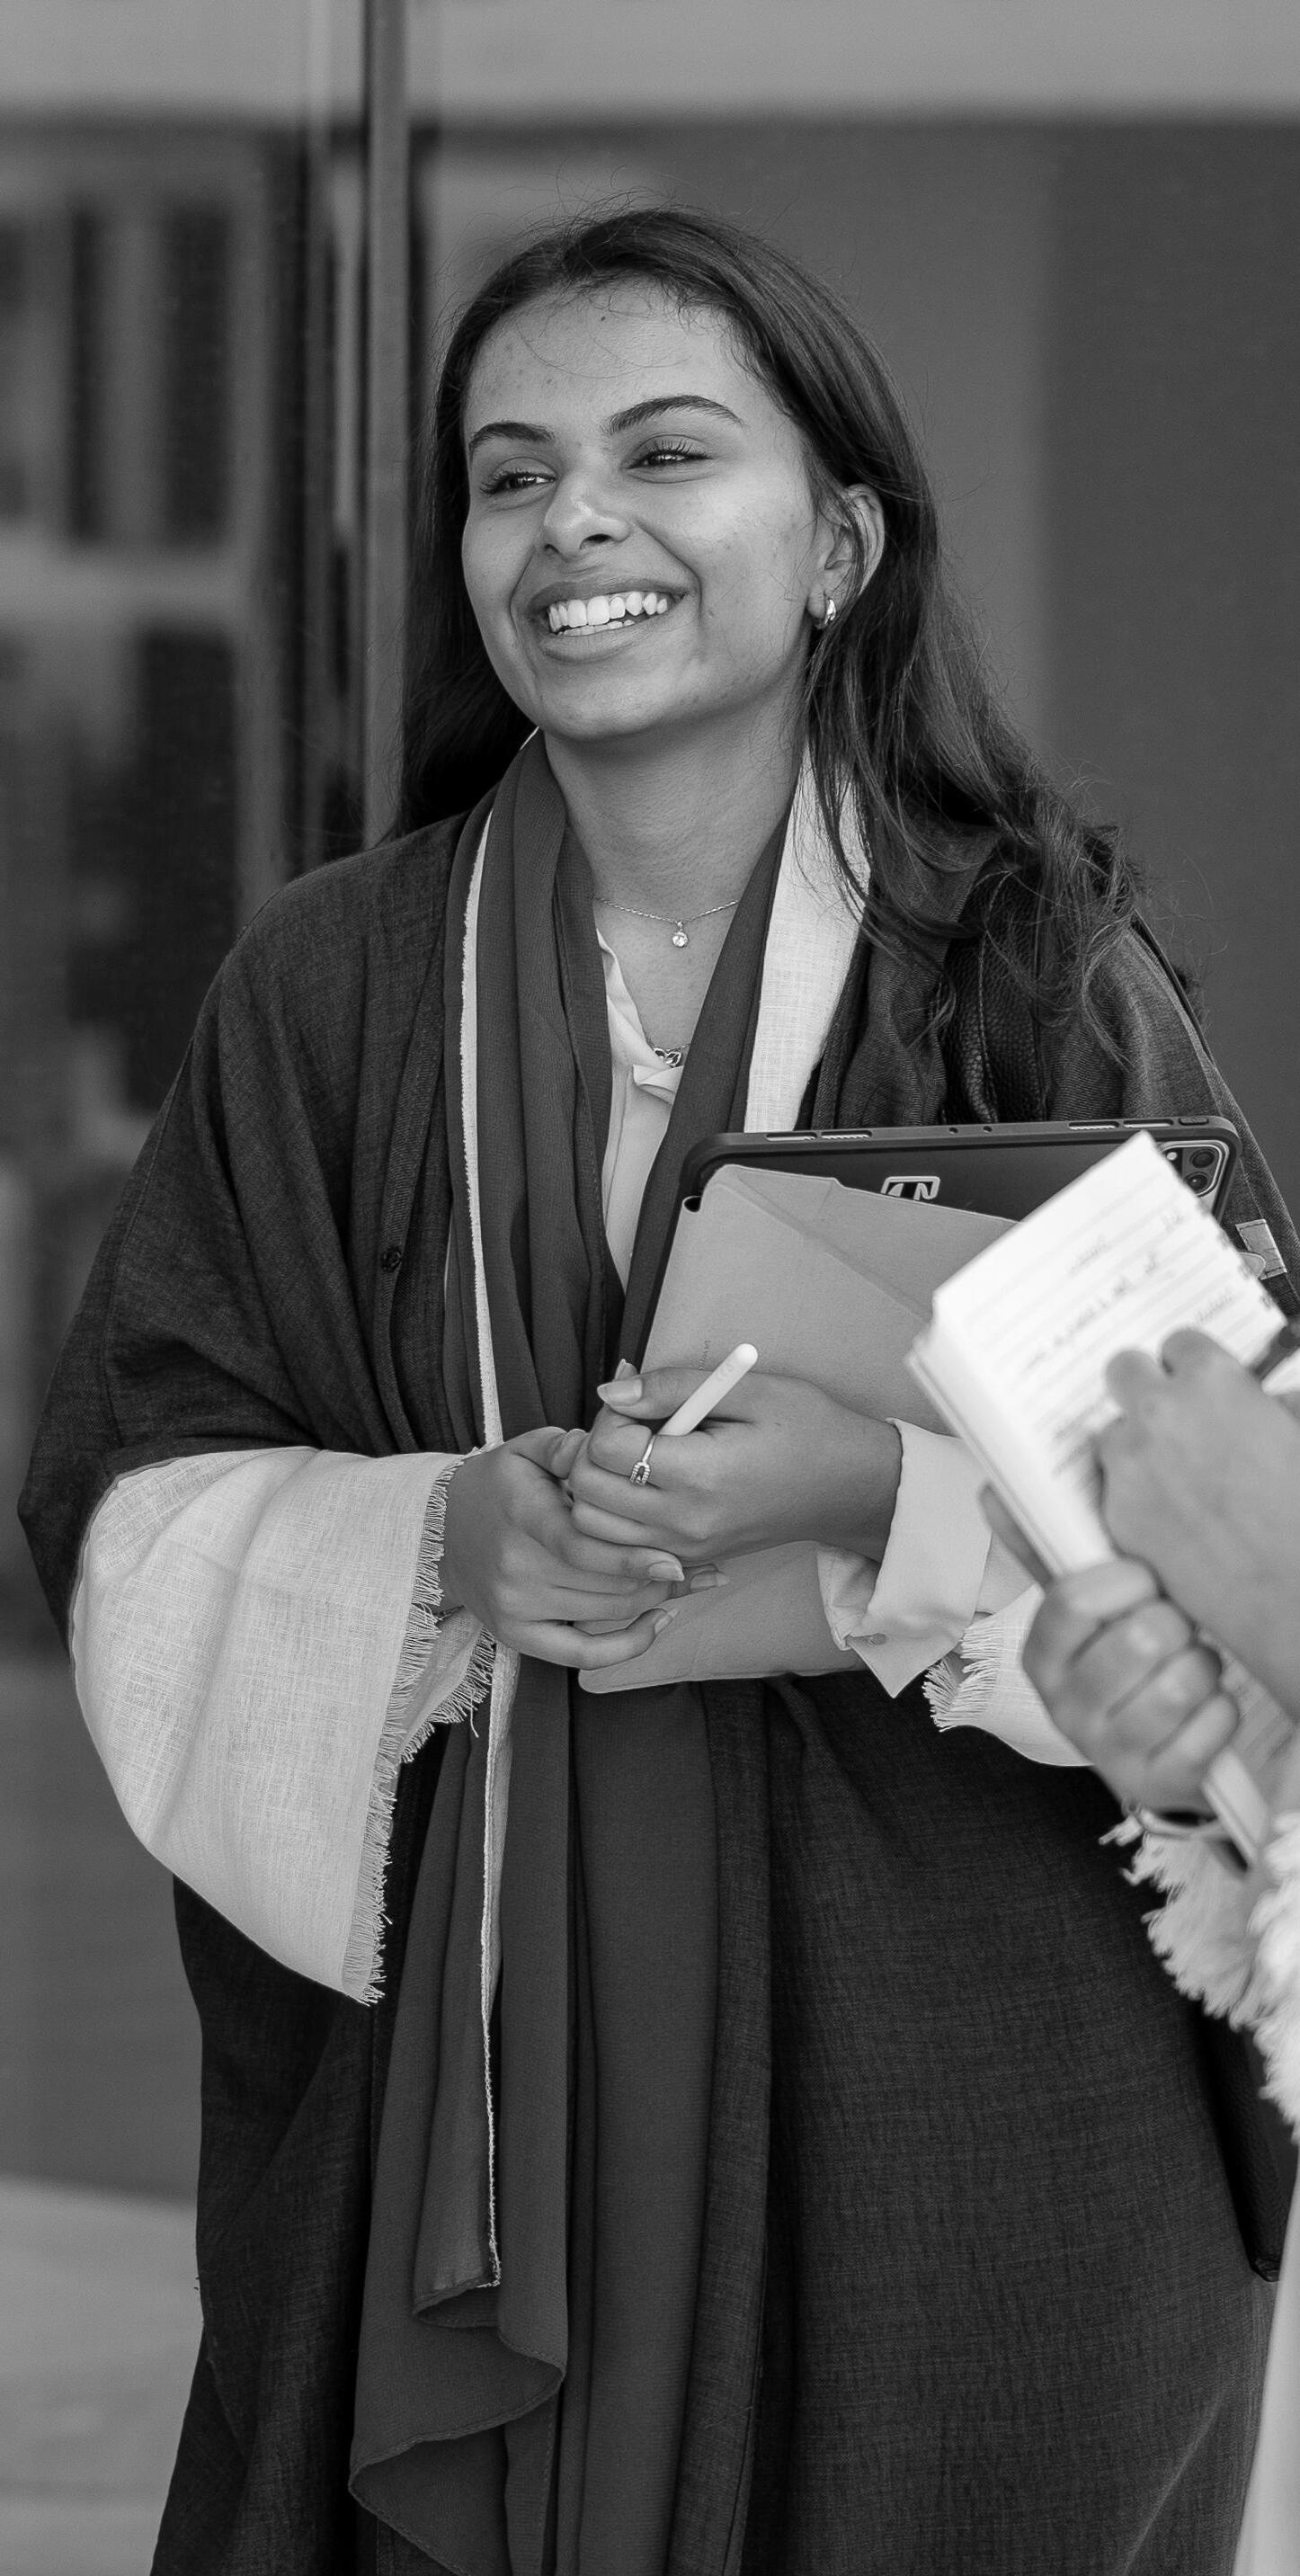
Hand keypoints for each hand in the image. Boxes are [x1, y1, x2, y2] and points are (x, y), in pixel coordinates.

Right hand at [441, 1428, 683, 1669]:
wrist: (440, 1530)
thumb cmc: (497, 1485)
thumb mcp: (524, 1450)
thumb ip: (565, 1446)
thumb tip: (601, 1445)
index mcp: (522, 1516)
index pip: (581, 1547)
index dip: (632, 1557)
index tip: (676, 1560)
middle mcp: (516, 1568)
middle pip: (604, 1583)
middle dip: (659, 1576)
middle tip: (705, 1565)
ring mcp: (515, 1607)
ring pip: (604, 1613)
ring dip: (653, 1600)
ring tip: (692, 1582)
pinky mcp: (517, 1634)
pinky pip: (579, 1655)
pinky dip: (625, 1646)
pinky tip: (658, 1622)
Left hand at [565, 1366, 901, 1562]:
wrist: (850, 1488)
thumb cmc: (806, 1429)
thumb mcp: (748, 1390)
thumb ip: (672, 1387)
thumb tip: (610, 1390)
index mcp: (700, 1476)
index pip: (605, 1450)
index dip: (609, 1416)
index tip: (639, 1403)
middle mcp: (684, 1522)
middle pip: (585, 1493)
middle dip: (590, 1451)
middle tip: (628, 1427)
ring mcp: (684, 1548)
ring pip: (591, 1527)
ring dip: (595, 1486)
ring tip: (629, 1455)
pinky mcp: (687, 1560)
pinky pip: (619, 1548)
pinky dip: (611, 1517)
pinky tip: (640, 1485)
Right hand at [1018, 1554, 1237, 1813]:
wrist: (1149, 1747)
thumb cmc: (1119, 1659)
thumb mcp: (1083, 1611)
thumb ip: (1046, 1550)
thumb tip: (993, 1493)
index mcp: (1041, 1655)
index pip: (1073, 1598)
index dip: (1123, 1580)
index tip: (1143, 1577)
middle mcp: (1064, 1708)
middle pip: (1140, 1638)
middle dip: (1174, 1625)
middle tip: (1172, 1629)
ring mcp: (1108, 1752)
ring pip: (1181, 1683)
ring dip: (1202, 1667)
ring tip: (1190, 1664)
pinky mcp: (1156, 1785)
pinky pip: (1212, 1727)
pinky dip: (1221, 1711)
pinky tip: (1204, 1708)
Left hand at [1099, 1330, 1299, 1716]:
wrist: (1290, 1593)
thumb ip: (1278, 1407)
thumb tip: (1269, 1402)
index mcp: (1213, 1381)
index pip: (1177, 1343)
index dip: (1191, 1368)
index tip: (1196, 1384)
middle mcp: (1161, 1412)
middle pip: (1124, 1370)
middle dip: (1144, 1388)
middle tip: (1166, 1415)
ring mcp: (1131, 1463)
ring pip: (1111, 1433)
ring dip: (1135, 1445)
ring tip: (1174, 1478)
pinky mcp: (1117, 1513)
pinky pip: (1112, 1487)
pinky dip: (1134, 1496)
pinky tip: (1171, 1519)